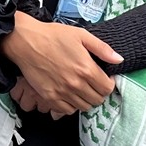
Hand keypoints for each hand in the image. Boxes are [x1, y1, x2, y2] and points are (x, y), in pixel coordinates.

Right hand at [0, 14, 120, 115]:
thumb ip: (102, 48)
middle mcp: (76, 84)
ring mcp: (62, 93)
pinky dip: (72, 105)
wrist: (26, 41)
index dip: (109, 83)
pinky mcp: (50, 98)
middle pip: (97, 100)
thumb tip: (119, 59)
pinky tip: (70, 94)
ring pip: (84, 107)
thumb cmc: (52, 35)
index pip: (107, 88)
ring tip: (82, 88)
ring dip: (86, 99)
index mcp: (86, 69)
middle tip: (94, 83)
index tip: (105, 78)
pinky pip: (67, 110)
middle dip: (99, 92)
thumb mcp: (80, 35)